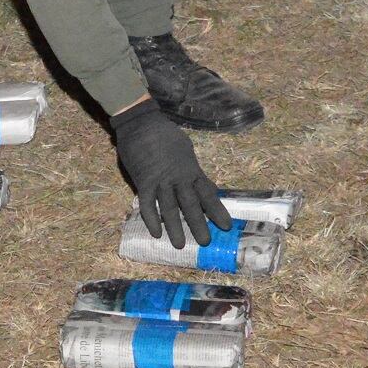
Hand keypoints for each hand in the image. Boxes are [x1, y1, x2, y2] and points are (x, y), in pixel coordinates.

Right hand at [111, 100, 232, 245]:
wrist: (141, 123)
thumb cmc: (165, 134)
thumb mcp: (186, 150)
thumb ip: (194, 170)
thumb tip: (204, 185)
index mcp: (191, 170)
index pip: (207, 194)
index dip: (217, 210)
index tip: (226, 225)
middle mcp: (178, 178)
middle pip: (190, 205)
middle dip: (198, 224)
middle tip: (205, 242)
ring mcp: (160, 181)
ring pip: (168, 208)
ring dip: (175, 227)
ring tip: (179, 244)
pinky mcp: (142, 182)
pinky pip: (147, 204)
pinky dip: (150, 219)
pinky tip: (155, 233)